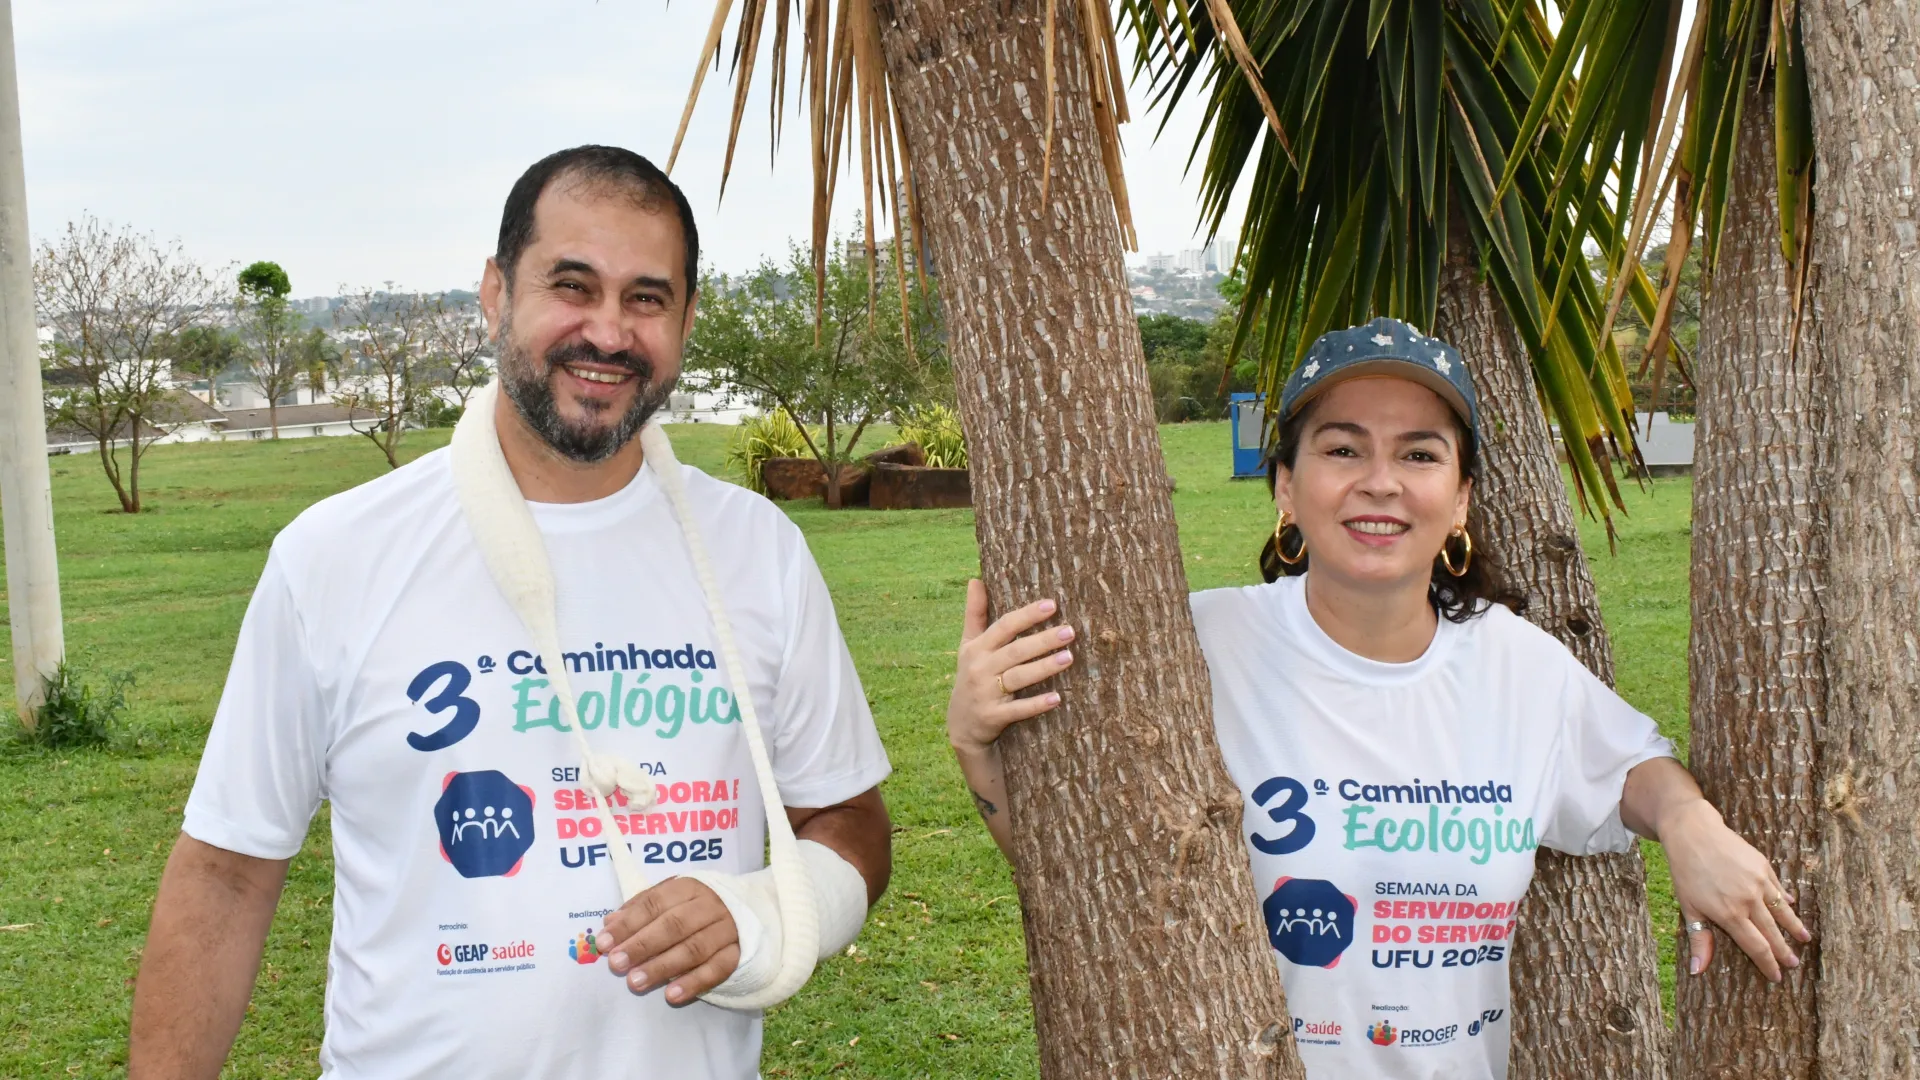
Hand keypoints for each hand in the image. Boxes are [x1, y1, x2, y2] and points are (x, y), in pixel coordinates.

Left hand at [599, 877, 740, 1003]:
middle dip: (642, 945)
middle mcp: (710, 905)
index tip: (603, 943)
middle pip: (674, 925)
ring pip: (694, 948)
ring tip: (636, 982)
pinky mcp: (739, 952)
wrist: (748, 912)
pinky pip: (718, 969)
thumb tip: (609, 922)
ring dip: (663, 966)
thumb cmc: (695, 907)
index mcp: (689, 887)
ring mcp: (728, 929)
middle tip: (616, 964)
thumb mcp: (670, 899)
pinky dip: (695, 982)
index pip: (654, 903)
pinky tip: (672, 995)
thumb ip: (640, 908)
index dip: (628, 923)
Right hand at [946, 579, 1074, 755]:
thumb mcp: (968, 645)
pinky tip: (1057, 698)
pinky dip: (1036, 704)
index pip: (1004, 627)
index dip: (1027, 615)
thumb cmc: (971, 677)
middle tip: (1070, 631)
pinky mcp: (993, 717)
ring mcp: (986, 694)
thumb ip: (975, 614)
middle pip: (1015, 651)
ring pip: (1018, 678)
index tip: (1052, 605)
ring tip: (1069, 658)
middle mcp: (980, 668)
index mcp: (977, 648)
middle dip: (1043, 640)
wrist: (961, 725)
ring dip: (1044, 668)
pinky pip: (1017, 710)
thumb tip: (975, 579)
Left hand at [1662, 799, 1810, 981]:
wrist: (1692, 832)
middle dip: (1784, 951)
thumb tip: (1699, 971)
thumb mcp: (1688, 907)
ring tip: (1805, 939)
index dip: (1768, 964)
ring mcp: (1759, 882)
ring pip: (1782, 911)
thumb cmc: (1686, 872)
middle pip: (1772, 932)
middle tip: (1794, 964)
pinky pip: (1778, 888)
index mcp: (1730, 914)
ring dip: (1794, 927)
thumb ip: (1699, 938)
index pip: (1756, 947)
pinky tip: (1792, 906)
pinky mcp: (1763, 866)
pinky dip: (1786, 899)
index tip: (1777, 977)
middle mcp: (1749, 900)